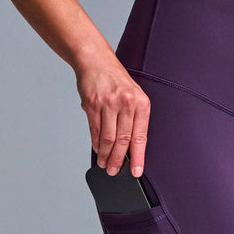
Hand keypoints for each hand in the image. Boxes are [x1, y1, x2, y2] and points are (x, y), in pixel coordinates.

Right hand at [75, 52, 150, 176]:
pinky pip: (95, 130)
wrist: (96, 61)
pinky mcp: (92, 105)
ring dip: (105, 155)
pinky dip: (96, 143)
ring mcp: (108, 104)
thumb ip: (134, 119)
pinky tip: (97, 150)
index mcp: (141, 103)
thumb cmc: (117, 81)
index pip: (140, 137)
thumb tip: (130, 148)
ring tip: (104, 164)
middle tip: (114, 171)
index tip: (136, 171)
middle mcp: (126, 103)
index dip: (138, 157)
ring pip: (108, 138)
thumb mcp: (134, 96)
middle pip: (123, 140)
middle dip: (118, 160)